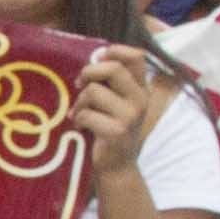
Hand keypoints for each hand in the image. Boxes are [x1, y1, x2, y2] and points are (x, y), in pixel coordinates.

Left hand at [70, 47, 162, 170]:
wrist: (116, 167)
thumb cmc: (109, 129)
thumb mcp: (115, 102)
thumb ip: (109, 81)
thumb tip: (95, 57)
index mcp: (141, 88)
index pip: (137, 56)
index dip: (114, 51)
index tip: (98, 60)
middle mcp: (140, 99)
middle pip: (114, 68)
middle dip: (89, 73)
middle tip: (79, 84)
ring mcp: (130, 116)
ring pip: (94, 91)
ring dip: (80, 102)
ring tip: (80, 114)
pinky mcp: (117, 131)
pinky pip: (86, 114)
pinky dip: (78, 120)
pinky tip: (81, 128)